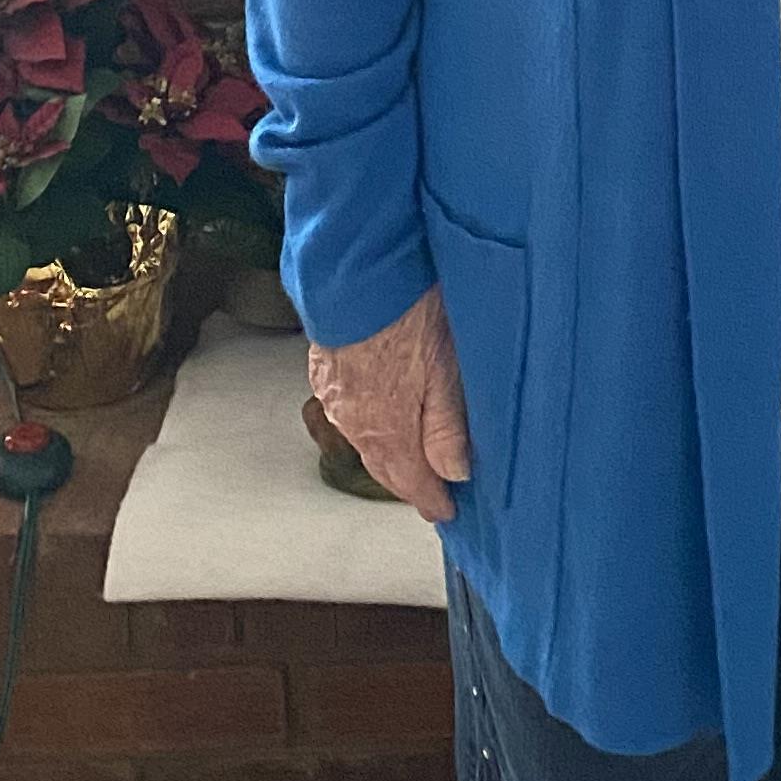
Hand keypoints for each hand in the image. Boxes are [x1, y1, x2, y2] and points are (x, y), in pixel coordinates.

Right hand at [307, 288, 472, 525]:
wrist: (356, 268)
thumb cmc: (409, 312)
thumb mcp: (447, 368)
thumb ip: (448, 426)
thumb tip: (454, 473)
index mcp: (386, 429)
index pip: (411, 481)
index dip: (431, 499)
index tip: (446, 512)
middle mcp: (354, 421)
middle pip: (384, 464)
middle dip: (408, 481)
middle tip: (431, 491)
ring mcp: (334, 395)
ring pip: (364, 437)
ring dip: (387, 450)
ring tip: (410, 454)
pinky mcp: (325, 368)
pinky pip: (348, 409)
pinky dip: (368, 420)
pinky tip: (378, 411)